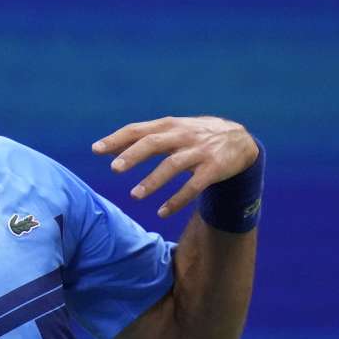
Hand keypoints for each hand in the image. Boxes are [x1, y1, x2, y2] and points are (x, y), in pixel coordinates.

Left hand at [92, 116, 257, 217]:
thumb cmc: (197, 136)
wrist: (241, 141)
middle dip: (134, 155)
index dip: (117, 138)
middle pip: (155, 143)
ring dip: (153, 180)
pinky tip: (162, 212)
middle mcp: (183, 136)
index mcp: (170, 125)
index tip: (96, 149)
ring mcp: (199, 152)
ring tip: (134, 196)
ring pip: (173, 165)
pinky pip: (194, 186)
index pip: (139, 129)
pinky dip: (177, 199)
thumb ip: (147, 136)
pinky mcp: (213, 169)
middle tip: (114, 169)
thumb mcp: (175, 129)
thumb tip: (112, 148)